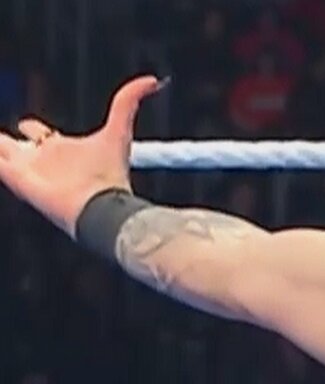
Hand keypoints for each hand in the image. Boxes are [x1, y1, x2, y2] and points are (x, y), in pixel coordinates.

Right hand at [0, 76, 163, 235]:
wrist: (101, 207)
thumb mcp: (119, 131)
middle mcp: (44, 160)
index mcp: (62, 149)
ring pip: (3, 153)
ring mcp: (30, 172)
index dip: (32, 127)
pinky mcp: (19, 181)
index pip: (39, 134)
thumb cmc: (110, 174)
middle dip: (8, 142)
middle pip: (16, 146)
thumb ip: (130, 101)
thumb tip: (154, 81)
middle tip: (1, 140)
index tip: (27, 125)